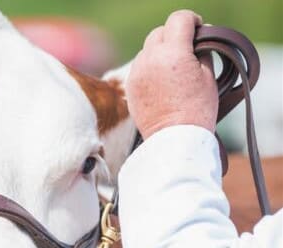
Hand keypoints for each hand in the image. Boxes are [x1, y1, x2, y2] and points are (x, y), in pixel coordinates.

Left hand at [127, 10, 217, 139]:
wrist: (174, 138)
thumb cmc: (197, 110)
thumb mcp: (208, 76)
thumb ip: (201, 51)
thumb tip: (197, 41)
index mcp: (173, 53)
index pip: (179, 19)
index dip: (191, 21)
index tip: (198, 30)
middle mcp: (150, 59)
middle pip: (160, 32)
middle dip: (174, 35)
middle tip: (186, 50)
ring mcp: (137, 73)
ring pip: (147, 49)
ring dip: (160, 52)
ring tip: (173, 69)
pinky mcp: (130, 86)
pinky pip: (139, 66)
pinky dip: (150, 67)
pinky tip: (161, 81)